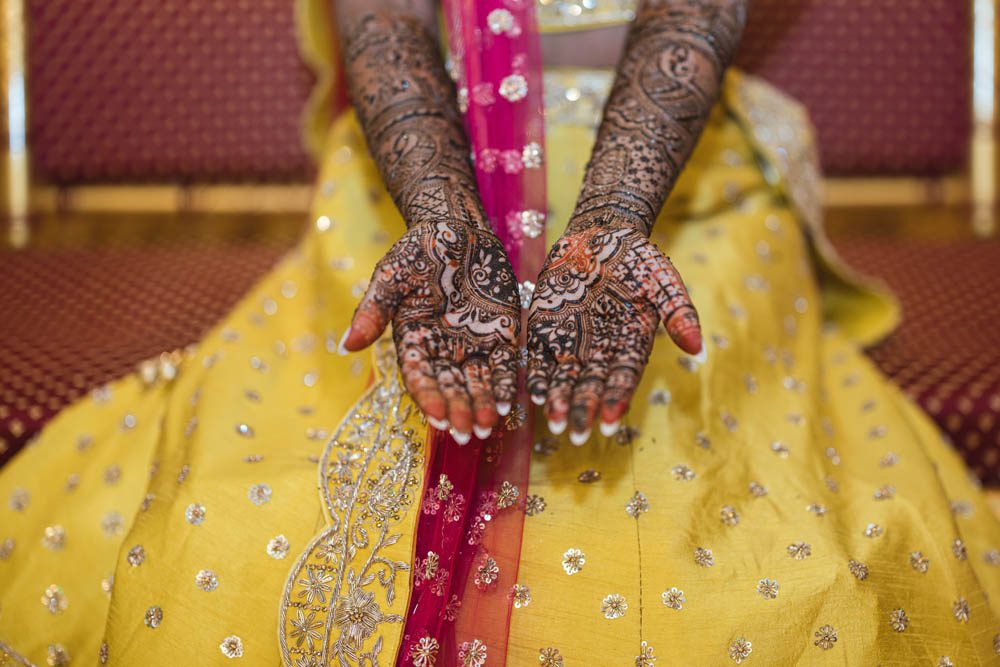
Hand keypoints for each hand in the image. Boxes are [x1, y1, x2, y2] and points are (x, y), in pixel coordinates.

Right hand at [340, 220, 519, 442]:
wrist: (456, 228)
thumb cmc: (417, 251)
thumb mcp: (390, 277)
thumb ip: (373, 311)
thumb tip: (347, 346)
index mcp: (414, 340)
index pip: (419, 376)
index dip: (428, 397)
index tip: (436, 416)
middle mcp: (443, 348)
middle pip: (450, 385)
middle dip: (458, 408)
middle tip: (465, 432)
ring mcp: (473, 343)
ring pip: (477, 381)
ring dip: (481, 405)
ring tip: (486, 426)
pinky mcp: (500, 333)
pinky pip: (504, 364)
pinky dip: (506, 384)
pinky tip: (509, 403)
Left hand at [526, 224, 701, 443]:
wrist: (599, 234)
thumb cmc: (637, 259)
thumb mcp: (664, 281)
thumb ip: (679, 313)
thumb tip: (698, 350)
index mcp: (632, 343)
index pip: (624, 376)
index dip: (616, 398)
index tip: (609, 421)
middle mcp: (601, 349)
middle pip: (592, 384)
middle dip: (583, 409)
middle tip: (576, 434)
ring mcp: (573, 340)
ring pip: (565, 376)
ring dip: (559, 400)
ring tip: (553, 423)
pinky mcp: (547, 328)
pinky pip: (540, 357)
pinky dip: (538, 375)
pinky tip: (534, 394)